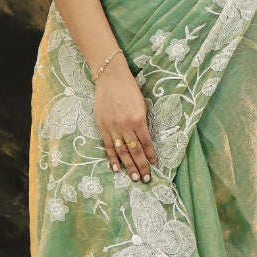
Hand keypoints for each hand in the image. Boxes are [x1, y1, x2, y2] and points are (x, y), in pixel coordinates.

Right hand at [95, 59, 156, 182]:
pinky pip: (108, 146)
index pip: (146, 143)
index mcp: (138, 119)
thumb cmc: (129, 88)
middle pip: (134, 151)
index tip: (155, 165)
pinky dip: (112, 158)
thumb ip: (142, 122)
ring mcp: (112, 127)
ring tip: (134, 177)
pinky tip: (117, 168)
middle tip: (146, 179)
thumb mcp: (141, 104)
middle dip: (141, 166)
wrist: (110, 76)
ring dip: (128, 166)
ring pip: (122, 151)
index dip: (151, 156)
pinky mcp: (102, 126)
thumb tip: (144, 140)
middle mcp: (125, 125)